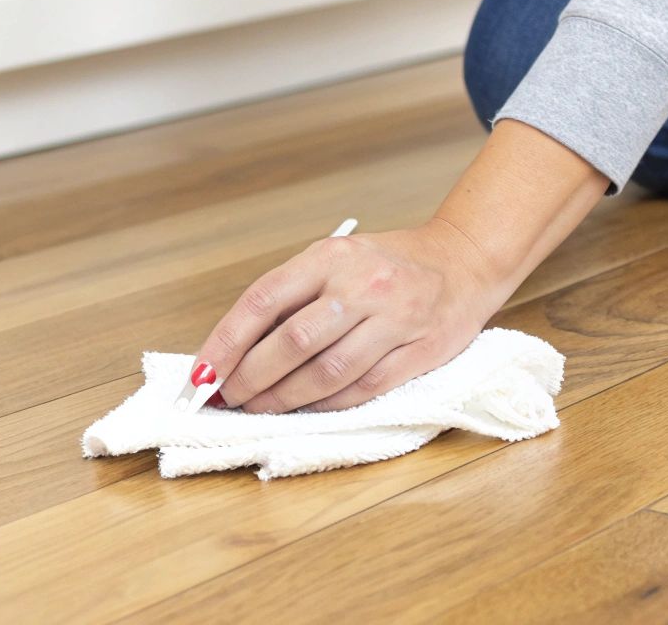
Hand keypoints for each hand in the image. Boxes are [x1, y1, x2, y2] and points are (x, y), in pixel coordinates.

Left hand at [201, 220, 506, 413]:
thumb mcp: (337, 260)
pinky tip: (306, 412)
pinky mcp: (418, 352)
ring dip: (284, 399)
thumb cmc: (388, 264)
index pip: (264, 299)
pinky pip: (363, 388)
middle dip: (251, 377)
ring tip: (259, 409)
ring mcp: (393, 319)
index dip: (227, 341)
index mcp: (330, 257)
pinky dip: (327, 405)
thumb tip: (237, 349)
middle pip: (292, 341)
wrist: (464, 261)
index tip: (203, 372)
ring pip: (326, 372)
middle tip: (229, 398)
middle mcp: (361, 285)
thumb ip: (294, 296)